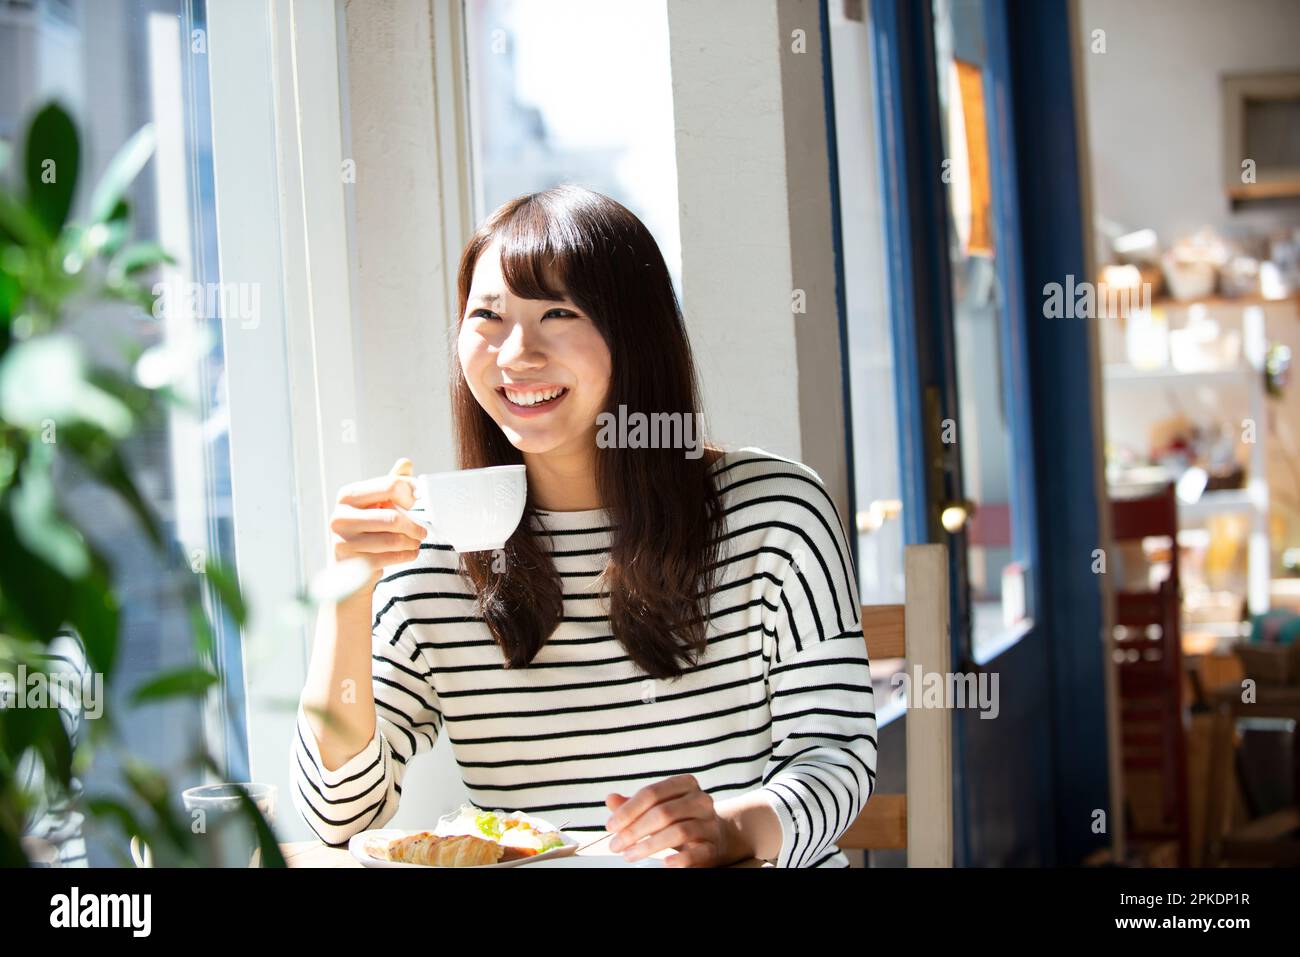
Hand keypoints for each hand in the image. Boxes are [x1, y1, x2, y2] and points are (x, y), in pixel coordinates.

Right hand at [328, 458, 427, 576]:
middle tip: (422, 531)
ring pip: (394, 540)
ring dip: (412, 542)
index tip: (415, 502)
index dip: (409, 493)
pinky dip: (407, 555)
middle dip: (414, 526)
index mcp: (347, 495)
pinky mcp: (353, 563)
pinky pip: (391, 557)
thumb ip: (391, 482)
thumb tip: (405, 463)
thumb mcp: (377, 502)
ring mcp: (344, 542)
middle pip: (393, 518)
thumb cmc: (367, 527)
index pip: (389, 486)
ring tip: (415, 541)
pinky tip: (409, 552)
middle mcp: (340, 517)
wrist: (350, 564)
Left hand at [604, 774, 749, 867]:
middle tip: (615, 845)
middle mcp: (700, 800)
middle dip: (634, 830)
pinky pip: (697, 853)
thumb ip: (634, 804)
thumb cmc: (680, 818)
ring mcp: (709, 823)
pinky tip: (663, 863)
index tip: (610, 826)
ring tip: (629, 855)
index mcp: (685, 784)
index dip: (628, 810)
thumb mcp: (658, 807)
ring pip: (678, 832)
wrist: (716, 835)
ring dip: (649, 846)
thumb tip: (611, 799)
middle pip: (663, 813)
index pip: (652, 793)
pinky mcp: (713, 846)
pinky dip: (678, 860)